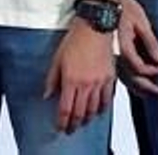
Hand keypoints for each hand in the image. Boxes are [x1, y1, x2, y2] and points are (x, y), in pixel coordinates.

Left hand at [44, 18, 115, 133]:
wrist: (95, 27)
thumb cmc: (74, 39)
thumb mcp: (57, 59)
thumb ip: (52, 79)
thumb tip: (46, 95)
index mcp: (71, 80)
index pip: (66, 108)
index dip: (62, 121)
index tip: (60, 127)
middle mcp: (86, 84)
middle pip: (81, 113)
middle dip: (74, 124)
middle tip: (70, 129)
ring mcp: (100, 82)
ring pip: (95, 109)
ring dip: (88, 118)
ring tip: (83, 122)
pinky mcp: (110, 78)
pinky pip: (107, 100)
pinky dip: (102, 108)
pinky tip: (98, 110)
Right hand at [116, 0, 157, 96]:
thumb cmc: (123, 7)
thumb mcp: (141, 21)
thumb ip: (150, 41)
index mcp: (123, 46)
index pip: (139, 67)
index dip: (153, 71)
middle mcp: (114, 53)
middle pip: (130, 77)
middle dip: (146, 86)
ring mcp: (109, 54)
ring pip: (122, 77)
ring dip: (136, 86)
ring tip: (148, 93)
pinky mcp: (107, 53)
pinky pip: (116, 72)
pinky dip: (126, 79)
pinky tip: (132, 83)